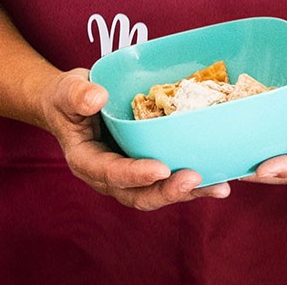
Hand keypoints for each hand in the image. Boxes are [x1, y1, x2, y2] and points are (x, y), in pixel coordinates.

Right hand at [40, 69, 231, 210]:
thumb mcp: (66, 91)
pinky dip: (192, 180)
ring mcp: (128, 174)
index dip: (135, 174)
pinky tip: (219, 173)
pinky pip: (167, 178)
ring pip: (157, 191)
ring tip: (218, 186)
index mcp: (86, 161)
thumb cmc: (67, 98)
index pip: (111, 172)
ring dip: (187, 191)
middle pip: (139, 194)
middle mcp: (108, 176)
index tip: (160, 168)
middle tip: (196, 179)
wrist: (72, 105)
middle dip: (168, 191)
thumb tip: (98, 97)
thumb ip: (78, 95)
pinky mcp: (144, 166)